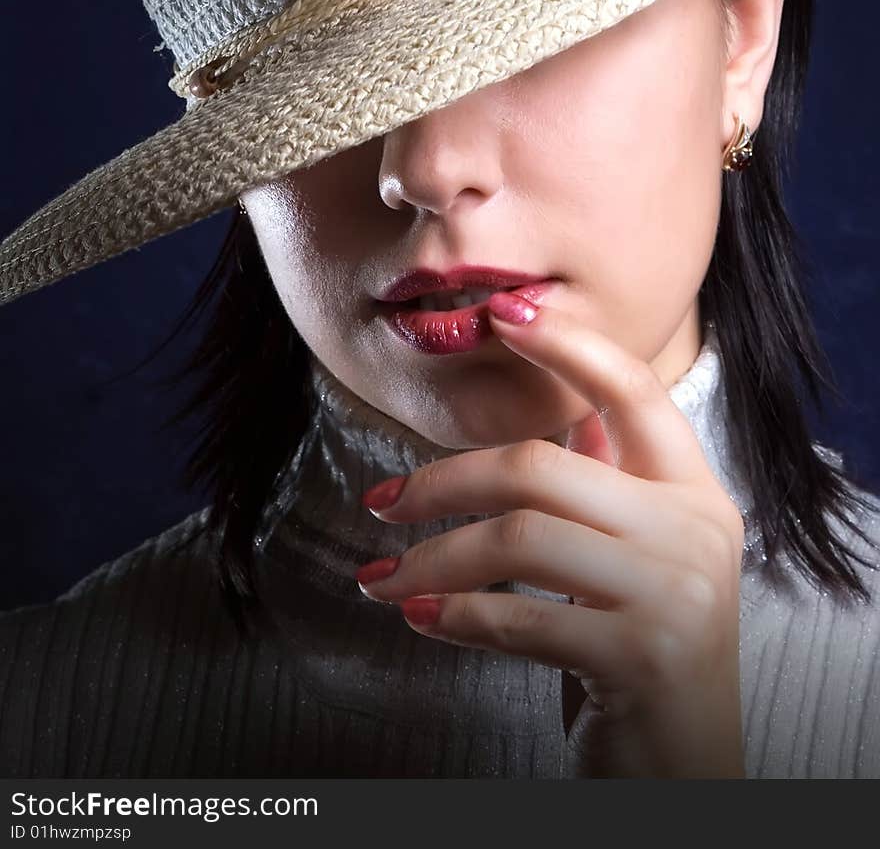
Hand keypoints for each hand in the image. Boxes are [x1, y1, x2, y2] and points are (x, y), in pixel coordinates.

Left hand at [354, 284, 745, 778]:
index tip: (501, 314)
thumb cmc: (640, 651)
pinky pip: (521, 616)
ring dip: (432, 556)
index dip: (567, 343)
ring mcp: (677, 592)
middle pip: (543, 465)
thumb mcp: (638, 556)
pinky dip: (456, 612)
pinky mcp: (644, 655)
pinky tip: (422, 613)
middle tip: (382, 503)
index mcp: (694, 492)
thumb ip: (612, 484)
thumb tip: (564, 412)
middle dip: (443, 481)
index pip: (633, 389)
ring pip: (520, 536)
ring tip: (383, 576)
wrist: (681, 772)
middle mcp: (695, 530)